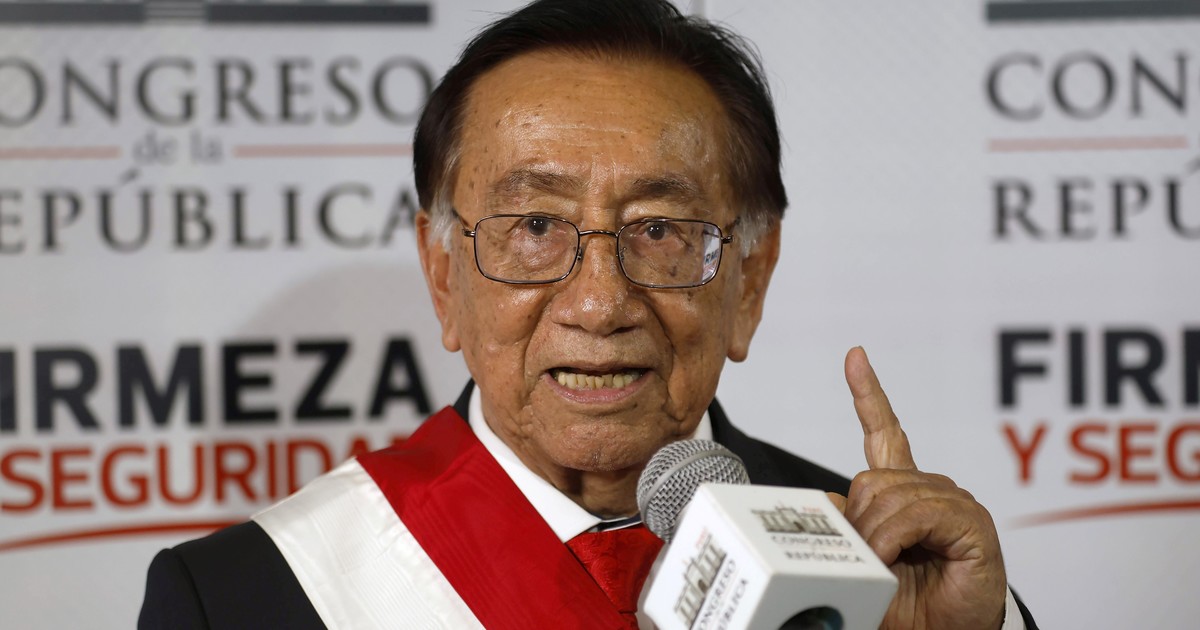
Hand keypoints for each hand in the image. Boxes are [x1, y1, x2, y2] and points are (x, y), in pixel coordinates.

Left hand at [827, 347, 1006, 629]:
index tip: (855, 358)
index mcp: (905, 492)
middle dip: (856, 522)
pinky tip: (895, 558)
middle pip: (871, 479)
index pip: (886, 433)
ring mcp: (954, 502)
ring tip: (882, 568)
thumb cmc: (910, 605)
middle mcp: (931, 490)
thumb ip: (843, 531)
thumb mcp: (863, 566)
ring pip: (890, 496)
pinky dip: (895, 538)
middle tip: (863, 560)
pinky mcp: (972, 522)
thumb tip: (823, 503)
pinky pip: (918, 513)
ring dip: (874, 538)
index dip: (869, 395)